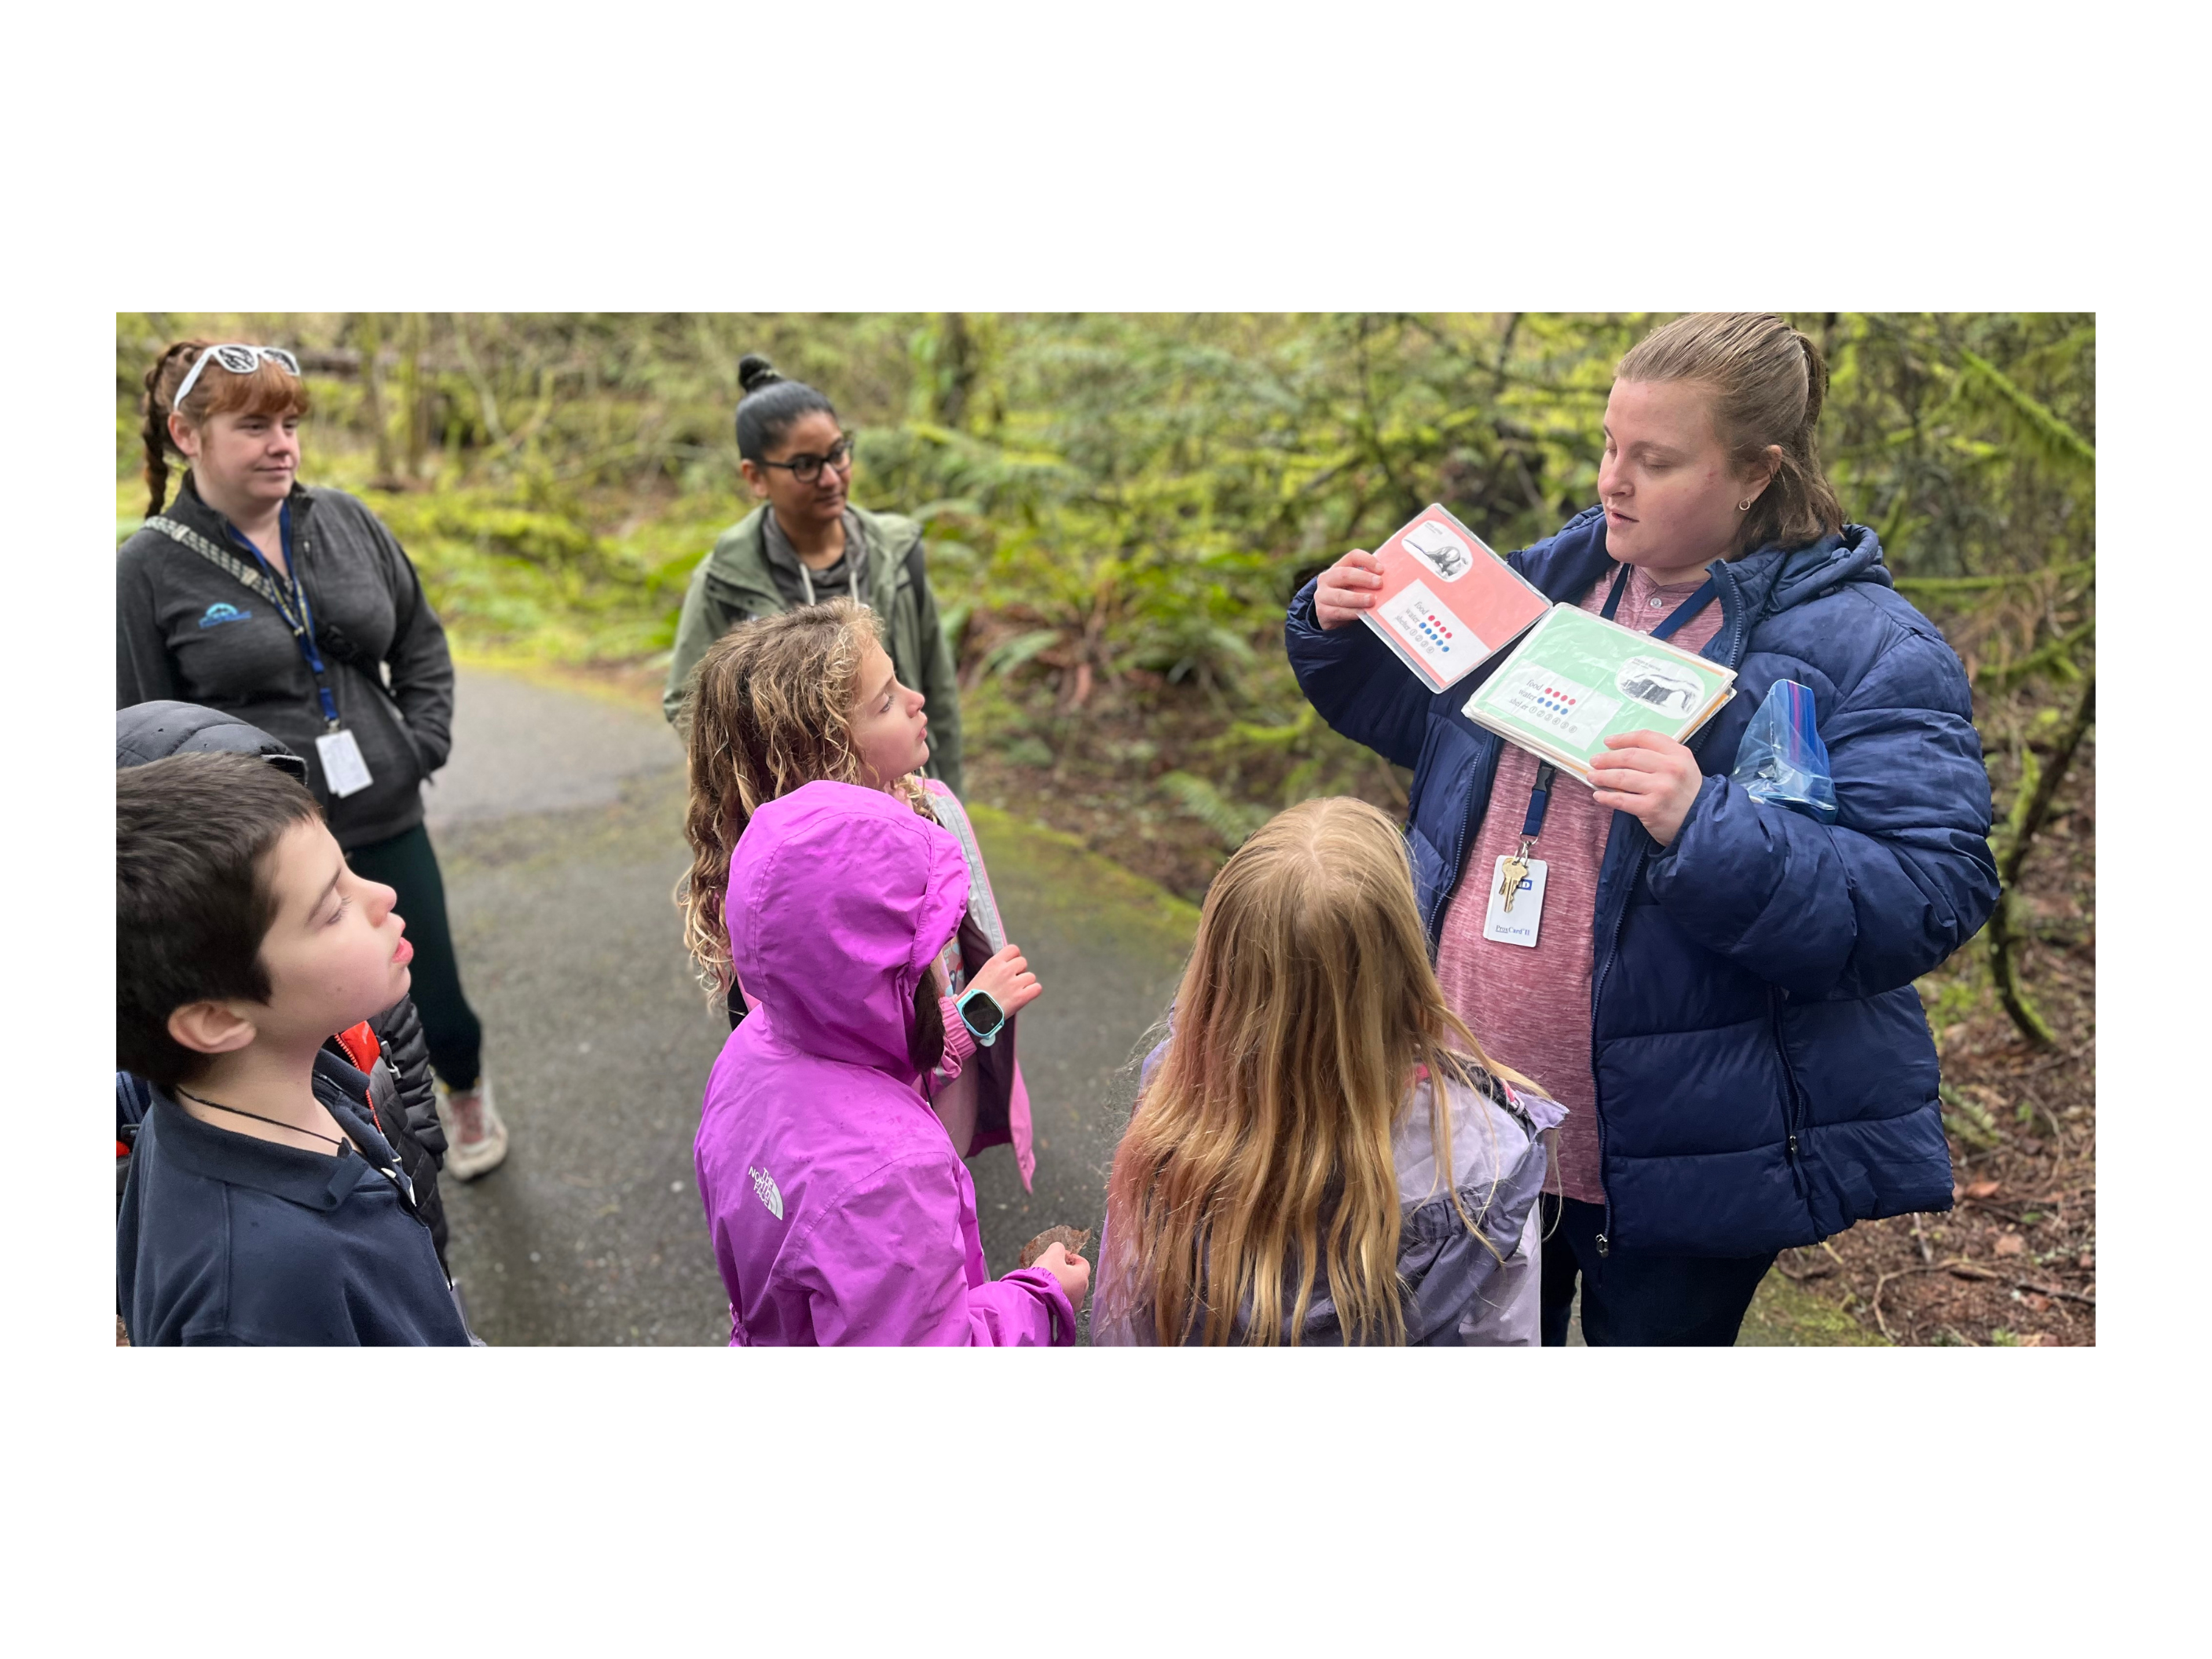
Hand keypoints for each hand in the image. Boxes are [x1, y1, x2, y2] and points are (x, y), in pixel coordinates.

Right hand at [966, 943, 1040, 1019]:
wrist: (971, 1014)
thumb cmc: (973, 997)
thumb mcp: (981, 975)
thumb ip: (995, 969)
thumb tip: (1006, 968)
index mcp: (994, 962)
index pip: (1013, 949)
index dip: (1014, 958)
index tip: (1011, 966)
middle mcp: (1005, 970)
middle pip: (1023, 962)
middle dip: (1019, 971)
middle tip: (1012, 982)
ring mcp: (1014, 983)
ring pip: (1031, 976)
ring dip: (1026, 983)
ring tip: (1015, 992)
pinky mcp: (1021, 997)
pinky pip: (1037, 988)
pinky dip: (1032, 992)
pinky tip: (1024, 997)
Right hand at [1032, 1242, 1089, 1309]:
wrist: (1034, 1299)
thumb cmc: (1046, 1276)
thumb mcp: (1052, 1254)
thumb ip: (1058, 1248)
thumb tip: (1059, 1250)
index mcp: (1082, 1277)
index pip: (1083, 1263)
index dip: (1073, 1257)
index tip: (1062, 1255)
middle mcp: (1081, 1293)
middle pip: (1077, 1277)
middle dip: (1067, 1270)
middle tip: (1054, 1266)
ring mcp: (1073, 1305)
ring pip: (1070, 1290)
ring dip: (1062, 1283)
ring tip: (1047, 1280)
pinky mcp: (1062, 1313)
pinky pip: (1062, 1300)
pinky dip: (1056, 1294)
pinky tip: (1046, 1291)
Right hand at [1313, 549, 1384, 629]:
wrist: (1328, 615)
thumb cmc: (1349, 596)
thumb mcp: (1356, 585)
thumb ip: (1368, 581)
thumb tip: (1393, 581)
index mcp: (1338, 567)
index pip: (1353, 557)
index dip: (1368, 560)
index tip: (1382, 570)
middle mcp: (1327, 578)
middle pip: (1345, 574)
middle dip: (1364, 579)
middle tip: (1380, 584)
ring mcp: (1322, 595)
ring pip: (1340, 596)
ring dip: (1358, 598)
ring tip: (1372, 601)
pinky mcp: (1322, 612)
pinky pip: (1338, 612)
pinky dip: (1352, 613)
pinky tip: (1363, 613)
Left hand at [1588, 729, 1705, 846]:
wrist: (1702, 822)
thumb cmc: (1687, 793)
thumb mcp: (1683, 767)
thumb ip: (1661, 756)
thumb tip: (1623, 751)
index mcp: (1678, 754)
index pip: (1646, 738)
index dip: (1623, 738)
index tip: (1608, 742)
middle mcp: (1670, 768)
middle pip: (1630, 756)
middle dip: (1608, 758)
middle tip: (1594, 761)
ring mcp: (1660, 788)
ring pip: (1622, 777)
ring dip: (1602, 776)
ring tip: (1592, 776)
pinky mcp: (1651, 808)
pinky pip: (1621, 799)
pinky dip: (1606, 796)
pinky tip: (1598, 795)